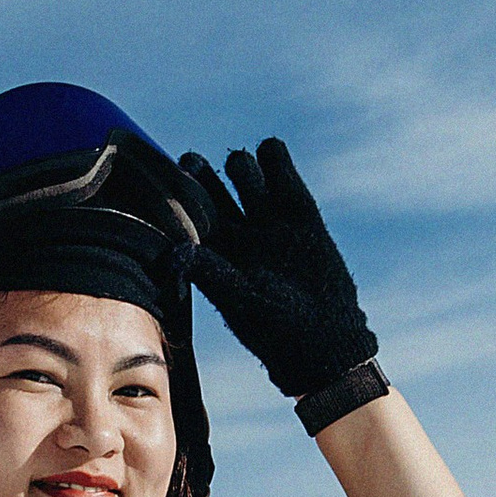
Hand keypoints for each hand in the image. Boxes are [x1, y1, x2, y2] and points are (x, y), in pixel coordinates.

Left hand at [178, 137, 380, 412]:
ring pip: (244, 173)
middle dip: (200, 173)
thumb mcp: (240, 301)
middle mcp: (238, 234)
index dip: (176, 196)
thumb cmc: (276, 330)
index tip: (171, 186)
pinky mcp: (300, 213)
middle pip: (210, 186)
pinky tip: (271, 156)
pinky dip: (275, 158)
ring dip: (239, 165)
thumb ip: (211, 274)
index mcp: (214, 255)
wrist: (324, 340)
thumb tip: (176, 251)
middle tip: (192, 166)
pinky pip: (281, 172)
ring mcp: (268, 221)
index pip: (186, 215)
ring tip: (241, 171)